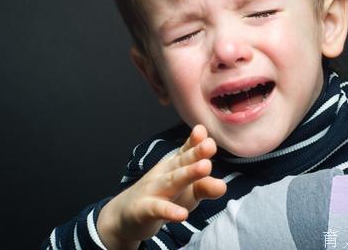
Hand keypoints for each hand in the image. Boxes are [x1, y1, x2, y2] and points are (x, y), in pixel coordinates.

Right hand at [97, 125, 226, 249]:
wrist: (124, 216)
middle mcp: (165, 174)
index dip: (196, 141)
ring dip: (188, 174)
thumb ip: (204, 186)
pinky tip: (182, 214)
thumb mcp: (187, 193)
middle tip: (211, 145)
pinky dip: (169, 211)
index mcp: (175, 166)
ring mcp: (153, 191)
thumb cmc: (162, 198)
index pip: (186, 151)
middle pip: (182, 163)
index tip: (206, 132)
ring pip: (172, 181)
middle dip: (196, 153)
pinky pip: (157, 209)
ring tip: (205, 167)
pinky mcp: (144, 210)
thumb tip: (223, 185)